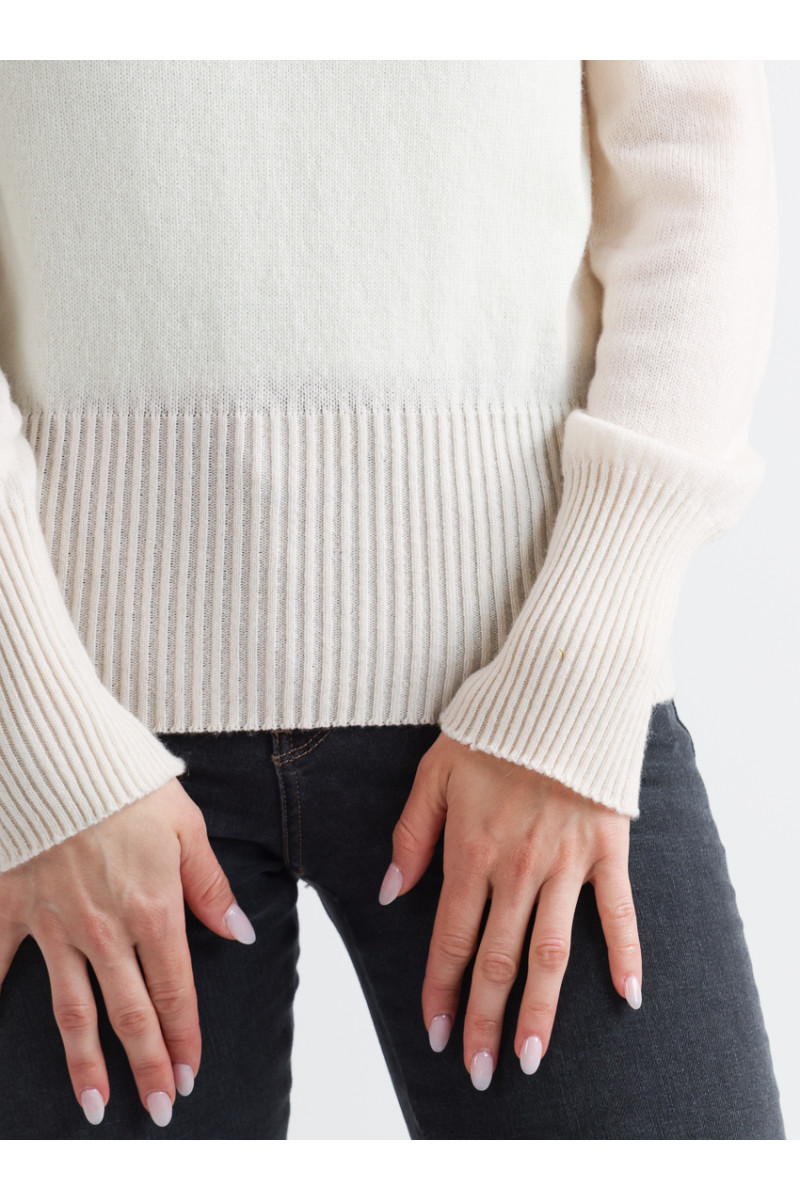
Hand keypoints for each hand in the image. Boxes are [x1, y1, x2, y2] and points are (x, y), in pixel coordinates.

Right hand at [0, 777, 255, 1125]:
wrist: (58, 755)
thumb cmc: (125, 783)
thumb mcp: (185, 826)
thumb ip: (210, 885)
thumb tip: (238, 930)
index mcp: (153, 909)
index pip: (176, 991)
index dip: (185, 1038)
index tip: (191, 1074)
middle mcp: (105, 929)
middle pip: (130, 1014)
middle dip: (147, 1067)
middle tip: (159, 1108)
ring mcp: (54, 925)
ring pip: (72, 1010)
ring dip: (85, 1063)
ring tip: (96, 1106)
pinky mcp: (12, 909)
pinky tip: (2, 1031)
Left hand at [379, 732, 641, 1088]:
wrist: (558, 690)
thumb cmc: (490, 730)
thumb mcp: (434, 773)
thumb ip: (411, 834)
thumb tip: (391, 892)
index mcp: (471, 853)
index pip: (451, 940)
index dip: (441, 991)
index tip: (436, 1035)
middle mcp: (517, 869)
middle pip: (497, 960)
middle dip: (484, 1021)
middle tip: (480, 1072)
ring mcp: (566, 863)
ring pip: (551, 951)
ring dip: (540, 1009)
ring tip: (530, 1058)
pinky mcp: (607, 849)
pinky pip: (619, 911)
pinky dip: (626, 954)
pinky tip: (627, 997)